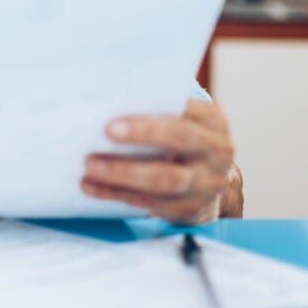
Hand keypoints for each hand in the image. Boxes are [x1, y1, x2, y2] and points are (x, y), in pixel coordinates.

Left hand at [81, 99, 234, 224]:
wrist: (210, 181)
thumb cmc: (181, 139)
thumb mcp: (181, 119)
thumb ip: (155, 107)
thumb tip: (104, 99)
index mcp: (212, 120)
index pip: (183, 113)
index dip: (148, 120)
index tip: (111, 123)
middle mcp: (216, 151)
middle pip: (179, 140)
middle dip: (140, 137)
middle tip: (103, 135)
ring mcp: (208, 183)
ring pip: (165, 179)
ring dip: (123, 173)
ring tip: (90, 166)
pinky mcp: (192, 208)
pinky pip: (152, 203)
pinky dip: (118, 194)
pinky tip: (93, 187)